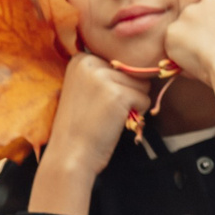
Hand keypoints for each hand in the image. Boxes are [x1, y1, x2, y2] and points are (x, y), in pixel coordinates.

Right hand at [30, 55, 150, 214]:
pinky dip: (136, 116)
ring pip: (142, 85)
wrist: (70, 155)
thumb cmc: (81, 126)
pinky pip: (145, 100)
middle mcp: (90, 63)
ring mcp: (104, 77)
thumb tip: (144, 66)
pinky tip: (114, 123)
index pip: (120, 64)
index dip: (116, 87)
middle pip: (133, 73)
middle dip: (126, 94)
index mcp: (81, 59)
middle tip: (102, 112)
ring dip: (132, 105)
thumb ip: (106, 74)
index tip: (95, 102)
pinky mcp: (118, 94)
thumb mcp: (87, 89)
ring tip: (107, 116)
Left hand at [163, 0, 214, 84]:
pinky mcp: (174, 30)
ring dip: (192, 42)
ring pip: (187, 28)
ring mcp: (190, 12)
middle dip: (205, 29)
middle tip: (213, 51)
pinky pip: (174, 44)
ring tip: (204, 61)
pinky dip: (180, 55)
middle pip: (203, 13)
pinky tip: (194, 65)